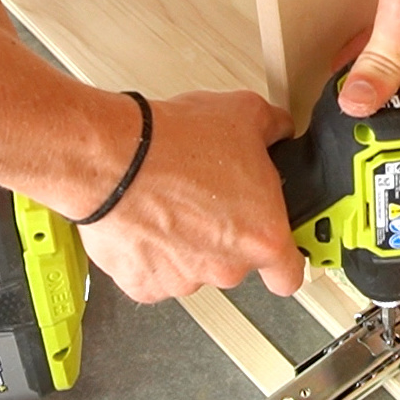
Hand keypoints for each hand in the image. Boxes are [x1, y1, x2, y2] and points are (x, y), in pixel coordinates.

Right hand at [76, 91, 304, 303]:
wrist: (110, 158)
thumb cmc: (172, 144)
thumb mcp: (246, 114)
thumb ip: (275, 129)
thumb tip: (279, 131)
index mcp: (263, 237)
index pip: (289, 276)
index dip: (284, 261)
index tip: (274, 248)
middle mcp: (227, 268)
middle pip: (237, 264)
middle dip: (226, 237)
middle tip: (209, 200)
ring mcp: (184, 281)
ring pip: (195, 267)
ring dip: (189, 244)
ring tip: (173, 202)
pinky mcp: (144, 285)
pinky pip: (156, 273)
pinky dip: (152, 253)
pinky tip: (147, 219)